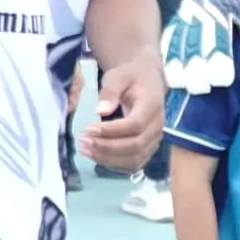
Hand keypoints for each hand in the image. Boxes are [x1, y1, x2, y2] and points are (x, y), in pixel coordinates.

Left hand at [79, 50, 163, 172]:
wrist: (146, 82)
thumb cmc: (130, 77)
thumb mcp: (118, 75)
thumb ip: (110, 90)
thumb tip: (101, 110)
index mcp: (152, 105)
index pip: (135, 124)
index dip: (111, 130)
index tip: (88, 128)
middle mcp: (157, 126)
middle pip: (135, 145)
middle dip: (106, 146)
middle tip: (82, 141)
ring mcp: (154, 139)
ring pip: (135, 158)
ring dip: (108, 158)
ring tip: (85, 150)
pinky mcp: (148, 148)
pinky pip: (134, 164)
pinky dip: (115, 164)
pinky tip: (96, 156)